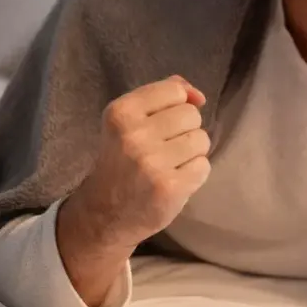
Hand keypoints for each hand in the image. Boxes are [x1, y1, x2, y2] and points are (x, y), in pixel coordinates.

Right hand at [65, 75, 210, 251]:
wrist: (103, 215)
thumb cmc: (122, 161)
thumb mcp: (129, 121)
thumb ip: (161, 96)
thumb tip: (198, 95)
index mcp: (121, 112)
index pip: (175, 90)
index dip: (177, 105)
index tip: (161, 123)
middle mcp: (134, 134)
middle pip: (192, 115)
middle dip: (185, 130)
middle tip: (163, 149)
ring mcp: (152, 162)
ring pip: (201, 139)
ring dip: (192, 152)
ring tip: (169, 165)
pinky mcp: (170, 187)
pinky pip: (203, 166)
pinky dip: (194, 174)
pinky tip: (173, 181)